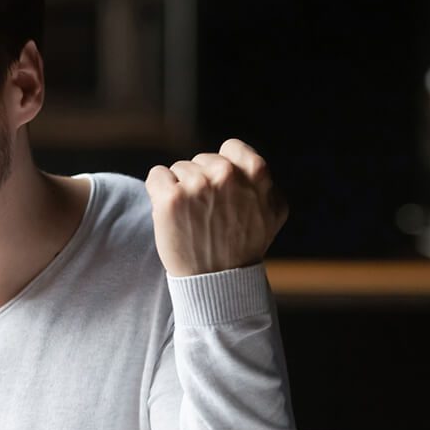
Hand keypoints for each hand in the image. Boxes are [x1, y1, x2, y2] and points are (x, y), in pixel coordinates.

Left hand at [145, 139, 286, 276]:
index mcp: (255, 173)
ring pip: (178, 170)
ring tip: (191, 219)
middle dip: (200, 181)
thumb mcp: (272, 213)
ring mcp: (197, 185)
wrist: (217, 281)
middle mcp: (226, 175)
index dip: (222, 166)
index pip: (231, 147)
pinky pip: (156, 176)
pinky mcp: (170, 198)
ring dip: (179, 189)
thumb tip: (250, 162)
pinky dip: (158, 192)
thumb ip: (265, 183)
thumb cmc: (242, 247)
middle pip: (201, 160)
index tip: (220, 188)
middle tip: (207, 213)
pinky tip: (170, 213)